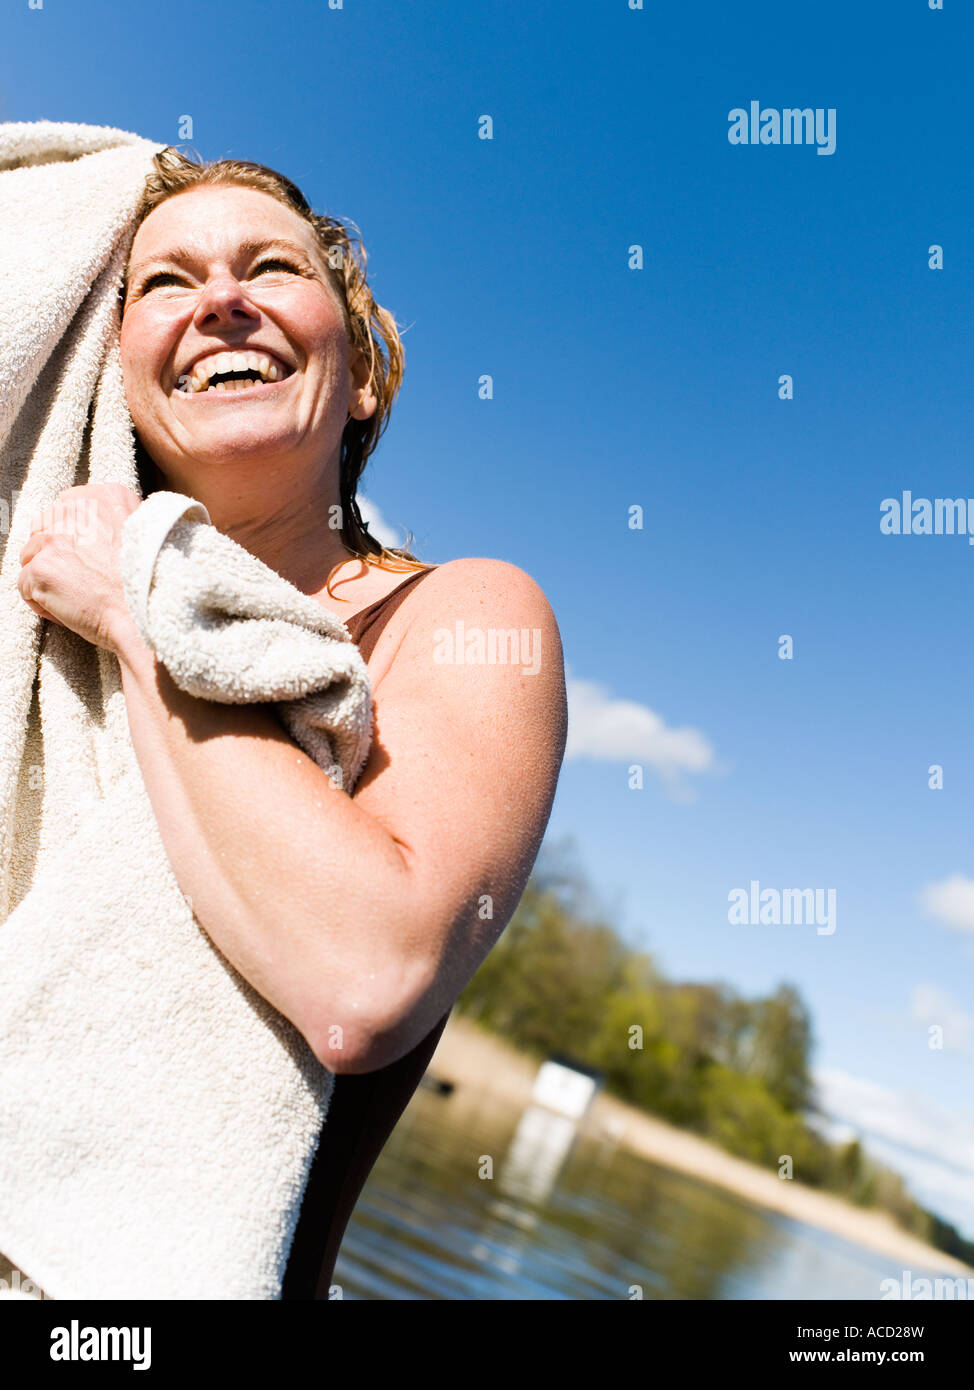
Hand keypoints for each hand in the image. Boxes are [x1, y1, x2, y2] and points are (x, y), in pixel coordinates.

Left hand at [18, 484, 144, 655]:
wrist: (149, 614)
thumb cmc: (152, 583)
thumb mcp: (145, 533)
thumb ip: (118, 519)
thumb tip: (99, 528)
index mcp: (105, 497)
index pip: (66, 507)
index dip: (73, 536)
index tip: (88, 556)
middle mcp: (76, 511)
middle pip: (43, 528)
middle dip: (55, 554)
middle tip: (81, 578)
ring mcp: (55, 539)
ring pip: (30, 557)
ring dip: (48, 578)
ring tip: (77, 597)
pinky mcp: (41, 569)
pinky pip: (26, 587)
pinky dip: (42, 603)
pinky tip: (69, 610)